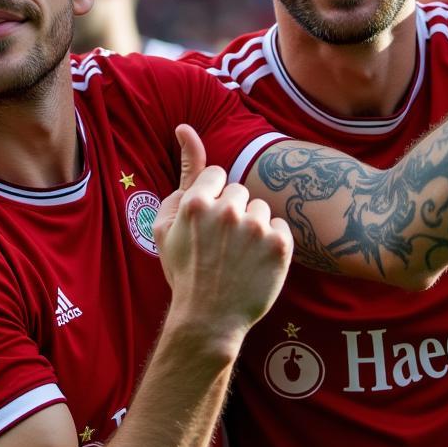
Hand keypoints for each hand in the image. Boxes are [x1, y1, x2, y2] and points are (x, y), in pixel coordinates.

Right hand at [154, 124, 292, 349]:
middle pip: (240, 191)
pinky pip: (281, 226)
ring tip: (239, 255)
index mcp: (196, 201)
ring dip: (253, 227)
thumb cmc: (184, 270)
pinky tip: (257, 261)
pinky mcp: (280, 245)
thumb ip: (181, 173)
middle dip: (232, 213)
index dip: (211, 200)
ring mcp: (255, 228)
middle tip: (221, 245)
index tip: (207, 225)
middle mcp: (227, 210)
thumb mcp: (166, 224)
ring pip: (261, 208)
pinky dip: (272, 242)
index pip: (216, 176)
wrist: (209, 318)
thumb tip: (186, 128)